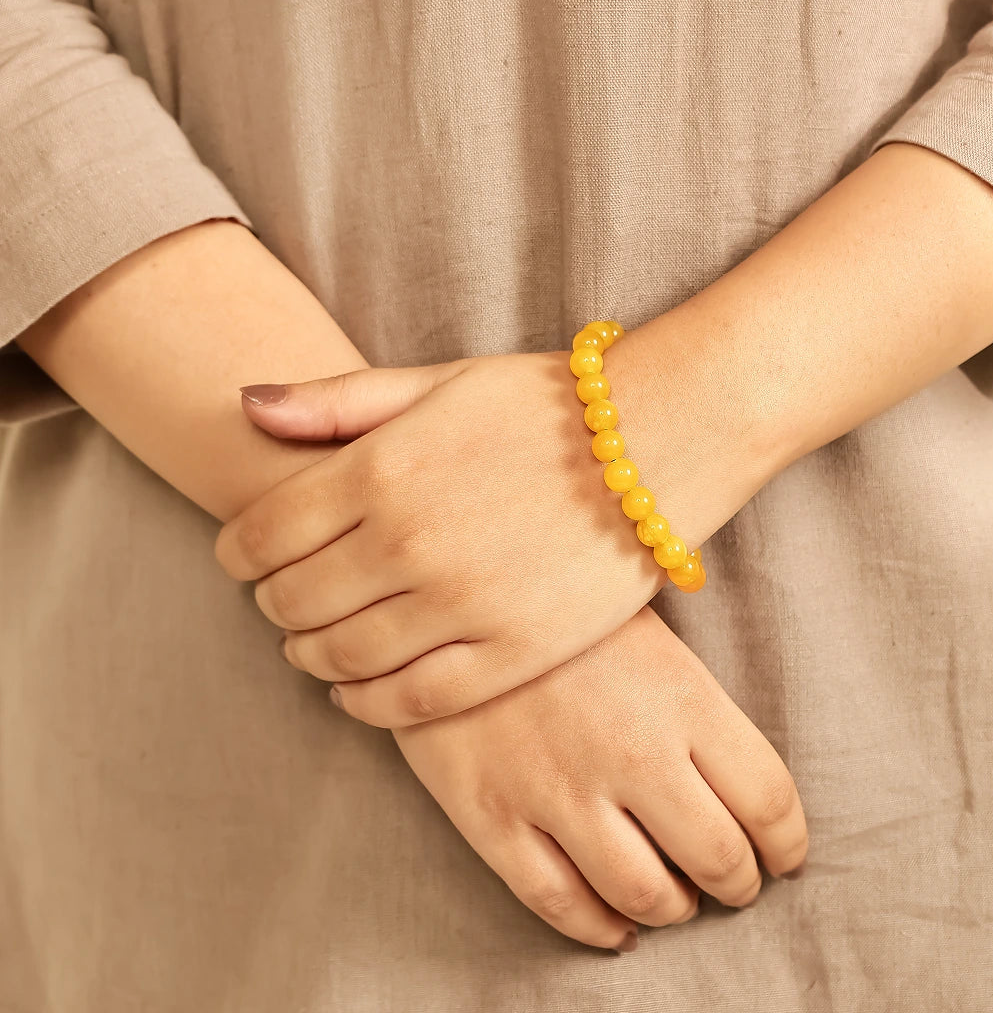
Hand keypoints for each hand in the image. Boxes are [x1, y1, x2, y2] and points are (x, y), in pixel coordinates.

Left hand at [215, 348, 693, 726]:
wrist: (662, 439)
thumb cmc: (547, 404)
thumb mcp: (438, 380)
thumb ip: (336, 400)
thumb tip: (242, 404)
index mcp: (380, 470)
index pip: (260, 536)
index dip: (238, 555)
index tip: (247, 560)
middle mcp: (409, 542)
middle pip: (291, 601)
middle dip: (273, 604)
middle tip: (287, 600)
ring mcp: (461, 604)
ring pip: (341, 658)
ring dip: (309, 657)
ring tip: (316, 646)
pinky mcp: (512, 652)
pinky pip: (411, 701)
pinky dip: (365, 704)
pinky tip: (357, 692)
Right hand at [391, 606, 807, 949]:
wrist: (442, 591)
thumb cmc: (555, 603)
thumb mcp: (640, 619)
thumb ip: (692, 699)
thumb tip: (736, 778)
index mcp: (679, 697)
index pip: (767, 799)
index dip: (786, 842)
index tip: (784, 855)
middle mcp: (630, 754)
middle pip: (718, 857)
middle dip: (739, 882)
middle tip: (737, 881)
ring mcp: (559, 791)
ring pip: (645, 895)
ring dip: (674, 909)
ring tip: (677, 900)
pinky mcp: (494, 817)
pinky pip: (560, 903)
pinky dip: (599, 929)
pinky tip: (615, 926)